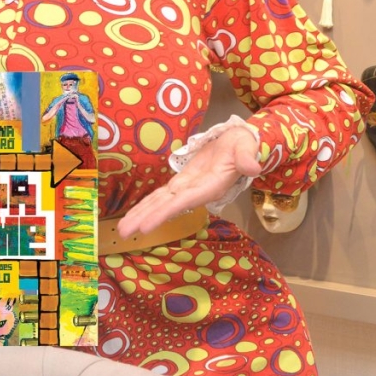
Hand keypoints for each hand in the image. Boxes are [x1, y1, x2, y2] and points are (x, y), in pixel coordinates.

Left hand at [116, 125, 260, 237]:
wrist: (242, 143)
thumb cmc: (245, 145)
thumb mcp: (247, 148)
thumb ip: (247, 158)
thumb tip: (253, 167)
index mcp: (209, 186)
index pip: (183, 202)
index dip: (164, 214)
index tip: (145, 226)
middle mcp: (196, 191)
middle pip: (167, 207)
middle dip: (145, 219)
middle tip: (123, 232)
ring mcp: (188, 188)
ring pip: (161, 203)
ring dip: (141, 214)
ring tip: (122, 228)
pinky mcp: (183, 182)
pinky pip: (162, 195)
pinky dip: (148, 203)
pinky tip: (135, 212)